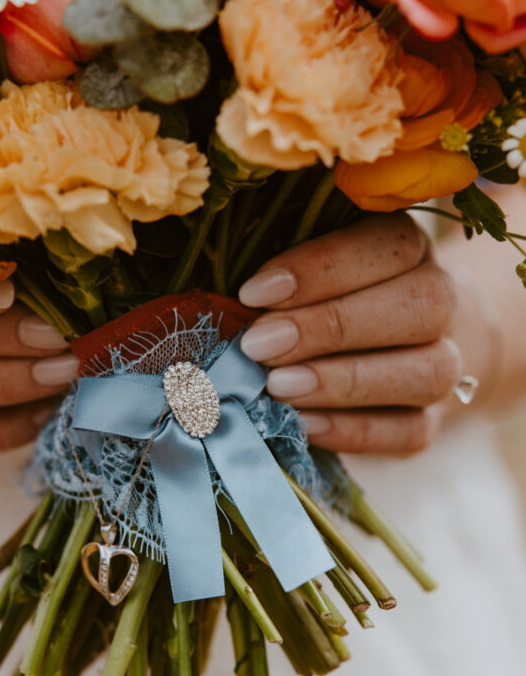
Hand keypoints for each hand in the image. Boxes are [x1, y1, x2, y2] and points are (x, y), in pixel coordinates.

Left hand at [238, 213, 461, 455]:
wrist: (385, 343)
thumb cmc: (318, 294)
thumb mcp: (299, 271)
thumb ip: (276, 282)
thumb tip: (227, 310)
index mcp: (408, 247)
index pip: (388, 245)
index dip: (321, 268)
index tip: (253, 292)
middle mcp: (442, 299)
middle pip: (421, 306)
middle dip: (331, 327)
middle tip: (259, 346)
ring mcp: (448, 362)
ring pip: (428, 371)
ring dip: (345, 381)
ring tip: (278, 387)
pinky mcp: (430, 420)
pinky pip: (411, 430)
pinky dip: (355, 430)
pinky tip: (304, 426)